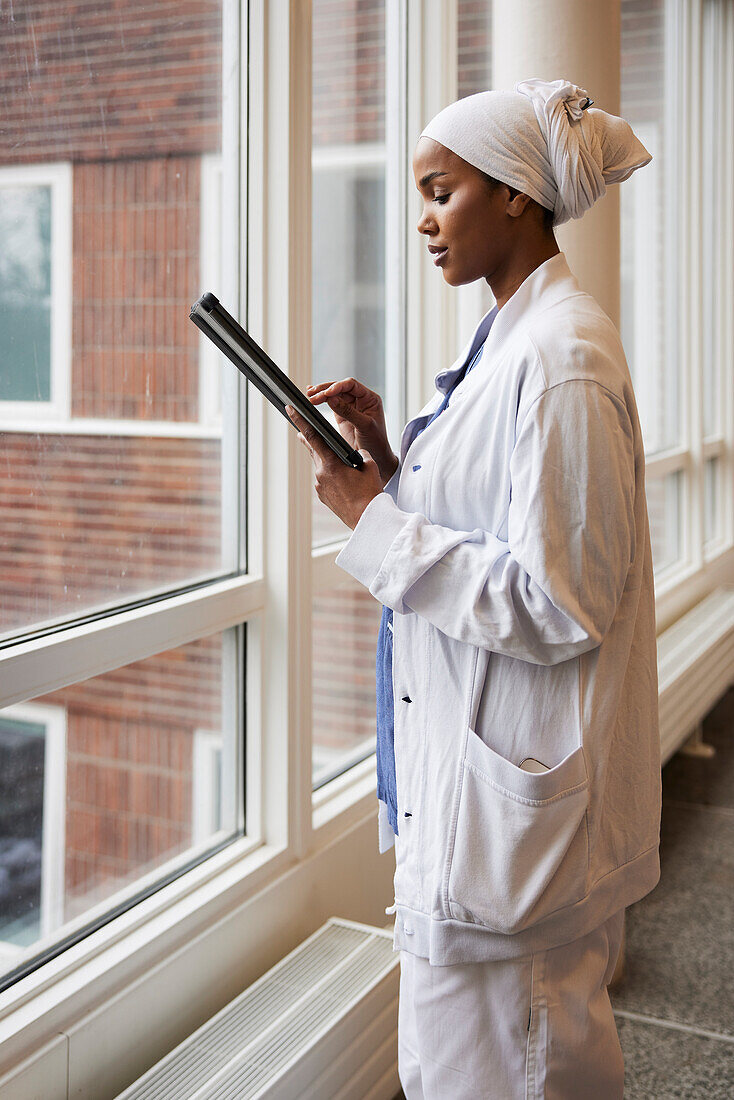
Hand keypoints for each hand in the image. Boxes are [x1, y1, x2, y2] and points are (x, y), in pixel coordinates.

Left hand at [285, 405, 384, 528]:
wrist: (367, 519)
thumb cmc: (370, 492)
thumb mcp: (369, 465)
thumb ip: (360, 453)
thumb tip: (356, 452)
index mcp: (331, 463)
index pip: (313, 436)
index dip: (300, 421)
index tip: (291, 409)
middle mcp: (321, 474)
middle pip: (313, 450)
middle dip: (309, 438)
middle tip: (301, 428)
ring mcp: (320, 486)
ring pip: (320, 466)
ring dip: (326, 460)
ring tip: (335, 459)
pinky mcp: (322, 496)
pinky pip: (324, 481)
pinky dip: (331, 477)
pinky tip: (342, 480)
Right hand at [304, 378, 398, 486]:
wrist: (377, 457)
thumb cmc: (376, 441)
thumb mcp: (364, 426)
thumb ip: (348, 412)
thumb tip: (331, 399)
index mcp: (369, 398)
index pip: (351, 385)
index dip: (338, 386)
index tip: (327, 393)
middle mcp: (360, 399)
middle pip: (340, 387)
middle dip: (325, 390)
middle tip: (312, 395)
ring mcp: (350, 406)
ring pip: (333, 394)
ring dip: (321, 394)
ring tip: (309, 396)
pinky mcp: (342, 415)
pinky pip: (330, 403)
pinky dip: (321, 400)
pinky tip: (312, 396)